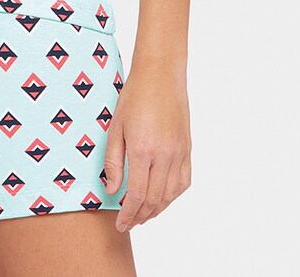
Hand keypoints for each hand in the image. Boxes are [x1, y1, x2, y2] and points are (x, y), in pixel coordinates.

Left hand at [104, 61, 191, 231]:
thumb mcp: (115, 127)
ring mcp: (179, 153)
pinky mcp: (187, 149)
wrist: (161, 76)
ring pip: (170, 195)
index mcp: (142, 149)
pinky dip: (173, 195)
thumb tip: (112, 190)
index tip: (120, 224)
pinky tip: (162, 198)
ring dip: (157, 210)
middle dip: (141, 216)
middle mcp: (164, 155)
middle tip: (129, 223)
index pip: (136, 195)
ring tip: (143, 214)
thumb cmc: (134, 97)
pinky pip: (184, 181)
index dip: (128, 214)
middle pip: (154, 200)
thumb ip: (113, 162)